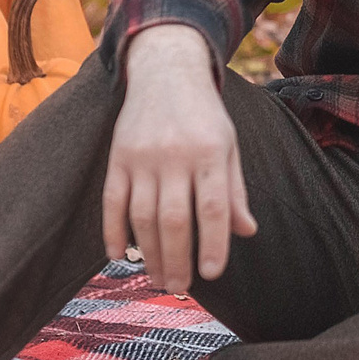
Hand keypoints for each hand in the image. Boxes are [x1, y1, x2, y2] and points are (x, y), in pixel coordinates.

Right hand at [103, 25, 258, 295]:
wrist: (166, 71)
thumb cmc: (204, 115)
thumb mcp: (229, 146)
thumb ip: (235, 190)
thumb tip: (246, 232)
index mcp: (211, 152)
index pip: (212, 208)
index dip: (213, 244)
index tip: (212, 274)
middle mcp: (175, 155)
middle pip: (174, 219)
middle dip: (177, 259)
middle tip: (180, 288)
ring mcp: (142, 156)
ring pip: (143, 216)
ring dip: (149, 253)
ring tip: (158, 278)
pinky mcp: (117, 157)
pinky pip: (112, 201)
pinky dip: (113, 232)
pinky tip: (120, 256)